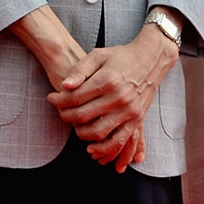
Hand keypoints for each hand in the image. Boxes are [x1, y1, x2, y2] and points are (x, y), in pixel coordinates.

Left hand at [46, 27, 177, 170]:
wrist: (151, 58)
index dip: (58, 100)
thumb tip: (64, 85)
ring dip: (80, 133)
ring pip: (98, 132)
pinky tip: (91, 148)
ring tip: (74, 126)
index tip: (52, 98)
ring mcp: (129, 110)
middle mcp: (118, 97)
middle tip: (60, 112)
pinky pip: (118, 141)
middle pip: (83, 116)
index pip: (75, 97)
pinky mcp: (136, 120)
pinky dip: (103, 149)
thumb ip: (80, 70)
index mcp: (107, 80)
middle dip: (66, 116)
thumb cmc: (122, 56)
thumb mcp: (99, 55)